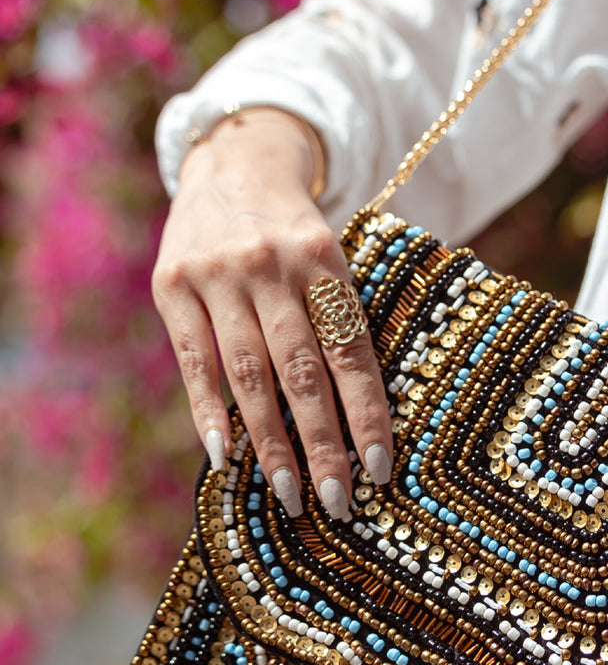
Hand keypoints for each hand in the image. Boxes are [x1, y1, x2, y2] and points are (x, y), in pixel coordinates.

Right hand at [151, 106, 392, 520]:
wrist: (232, 162)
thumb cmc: (296, 234)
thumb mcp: (330, 258)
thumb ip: (342, 319)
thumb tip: (366, 417)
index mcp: (325, 258)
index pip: (351, 351)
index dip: (366, 413)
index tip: (380, 470)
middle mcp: (271, 265)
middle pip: (301, 371)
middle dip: (322, 443)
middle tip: (337, 502)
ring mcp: (218, 275)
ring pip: (248, 374)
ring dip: (270, 443)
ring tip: (291, 494)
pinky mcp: (172, 284)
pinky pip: (194, 362)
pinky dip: (210, 412)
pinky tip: (224, 457)